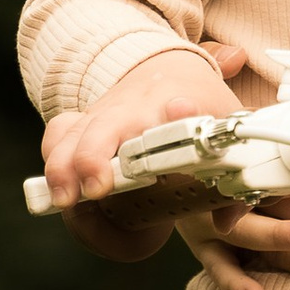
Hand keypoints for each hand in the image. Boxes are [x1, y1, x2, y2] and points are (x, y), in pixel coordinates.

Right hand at [43, 44, 247, 261]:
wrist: (169, 68)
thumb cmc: (201, 103)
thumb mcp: (227, 129)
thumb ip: (235, 179)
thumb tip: (227, 221)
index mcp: (177, 105)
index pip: (178, 109)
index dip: (177, 117)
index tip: (179, 116)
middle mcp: (133, 108)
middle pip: (106, 126)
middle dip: (95, 157)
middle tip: (97, 189)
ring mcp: (103, 114)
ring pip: (71, 134)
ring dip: (63, 167)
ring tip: (66, 200)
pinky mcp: (82, 124)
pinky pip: (58, 135)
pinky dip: (54, 160)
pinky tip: (59, 190)